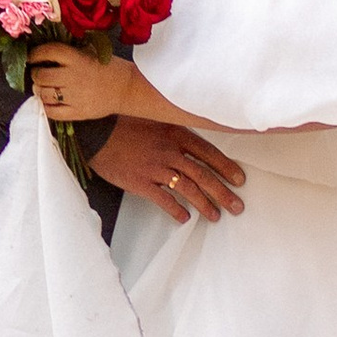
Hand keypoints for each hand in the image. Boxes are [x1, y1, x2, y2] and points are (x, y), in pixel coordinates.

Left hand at [30, 38, 127, 120]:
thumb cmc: (106, 66)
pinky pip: (52, 112)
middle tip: (38, 73)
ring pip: (43, 94)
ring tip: (42, 87)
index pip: (47, 52)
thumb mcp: (88, 51)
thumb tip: (43, 53)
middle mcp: (73, 76)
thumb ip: (67, 52)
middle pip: (41, 76)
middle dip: (35, 74)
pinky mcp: (77, 113)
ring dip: (39, 90)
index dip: (35, 54)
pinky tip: (48, 101)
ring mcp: (74, 96)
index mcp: (76, 58)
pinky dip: (45, 106)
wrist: (125, 88)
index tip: (31, 56)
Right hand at [93, 114, 244, 222]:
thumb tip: (192, 142)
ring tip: (215, 216)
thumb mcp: (154, 118)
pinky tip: (184, 218)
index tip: (239, 179)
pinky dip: (176, 211)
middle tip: (237, 206)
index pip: (208, 153)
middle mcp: (169, 151)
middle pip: (203, 175)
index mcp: (175, 133)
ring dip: (205, 205)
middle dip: (223, 192)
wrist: (97, 131)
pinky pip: (164, 200)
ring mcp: (155, 168)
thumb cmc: (124, 123)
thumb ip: (174, 130)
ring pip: (188, 189)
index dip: (226, 167)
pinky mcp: (141, 183)